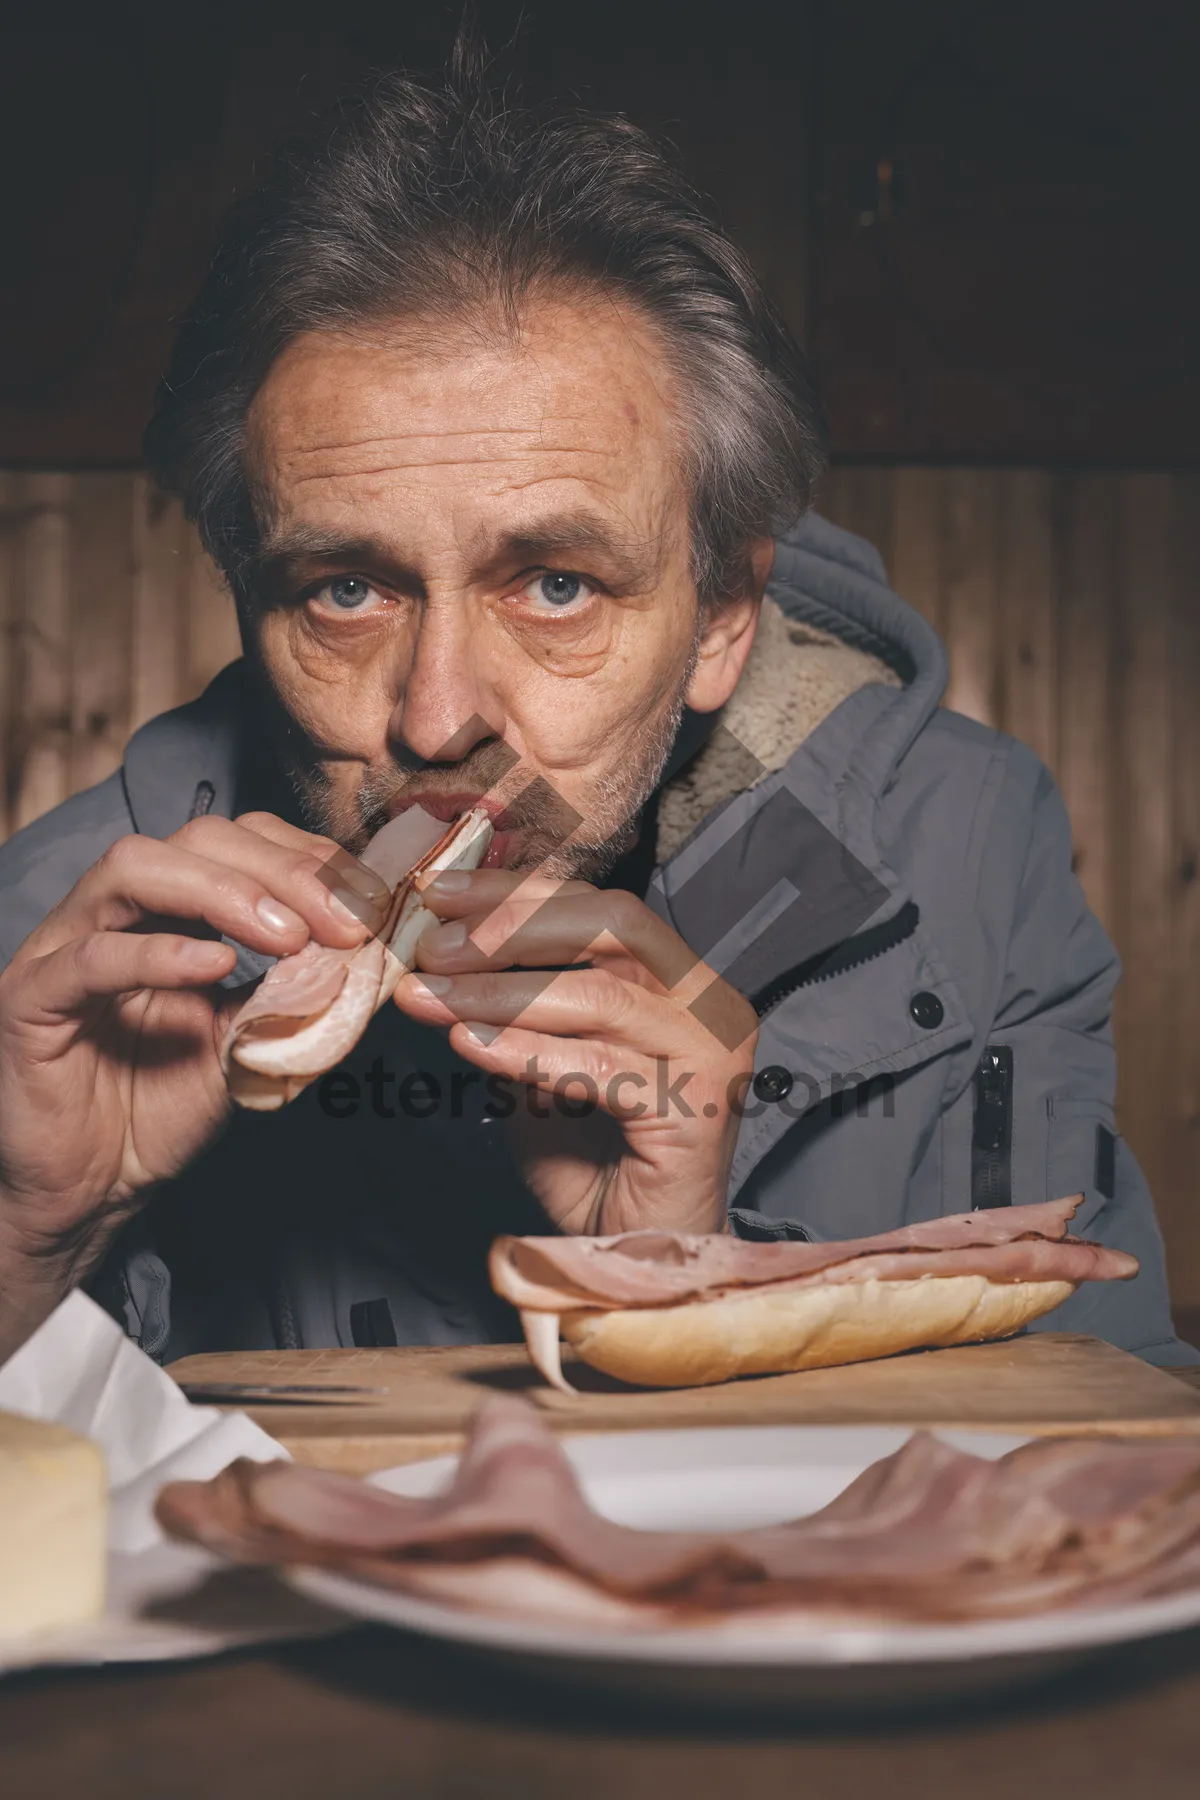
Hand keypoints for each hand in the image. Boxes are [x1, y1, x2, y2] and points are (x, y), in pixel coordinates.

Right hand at [0, 812, 387, 1355]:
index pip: (241, 842)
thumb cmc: (163, 1110)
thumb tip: (370, 956)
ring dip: (225, 892)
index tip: (371, 905)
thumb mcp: (251, 1043)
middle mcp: (114, 911)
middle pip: (195, 838)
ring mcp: (64, 946)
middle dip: (283, 871)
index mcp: (169, 909)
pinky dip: (155, 954)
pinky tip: (213, 967)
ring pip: (133, 868)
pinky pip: (87, 957)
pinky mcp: (30, 999)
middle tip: (346, 922)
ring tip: (289, 937)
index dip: (310, 861)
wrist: (94, 1193)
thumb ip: (297, 994)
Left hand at [395, 871, 757, 1237]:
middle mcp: (709, 1002)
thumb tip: (439, 951)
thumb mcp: (538, 1061)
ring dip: (500, 992)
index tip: (439, 895)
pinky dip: (528, 1052)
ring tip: (431, 998)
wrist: (631, 1252)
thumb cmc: (590, 1160)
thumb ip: (512, 1007)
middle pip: (612, 925)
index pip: (598, 907)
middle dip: (511, 929)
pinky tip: (469, 1046)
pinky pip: (601, 1066)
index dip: (517, 894)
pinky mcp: (699, 1109)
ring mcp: (713, 1053)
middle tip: (433, 948)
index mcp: (678, 978)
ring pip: (600, 994)